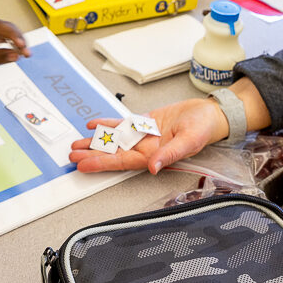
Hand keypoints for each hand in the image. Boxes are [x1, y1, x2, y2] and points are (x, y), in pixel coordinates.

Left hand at [0, 18, 30, 75]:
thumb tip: (15, 55)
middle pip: (7, 27)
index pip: (2, 27)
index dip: (16, 36)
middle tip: (27, 54)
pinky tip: (15, 52)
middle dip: (20, 39)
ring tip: (24, 54)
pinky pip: (1, 36)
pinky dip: (9, 43)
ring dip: (16, 41)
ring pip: (6, 31)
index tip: (23, 48)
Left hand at [69, 98, 224, 174]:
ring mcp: (144, 136)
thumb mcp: (189, 141)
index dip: (102, 164)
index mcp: (154, 156)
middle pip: (114, 152)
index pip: (122, 162)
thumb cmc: (204, 129)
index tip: (84, 165)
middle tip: (72, 156)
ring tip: (76, 144)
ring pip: (114, 139)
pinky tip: (93, 125)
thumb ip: (170, 154)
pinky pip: (122, 125)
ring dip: (96, 141)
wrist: (210, 114)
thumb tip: (153, 167)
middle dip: (92, 154)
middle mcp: (146, 148)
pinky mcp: (145, 123)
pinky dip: (107, 124)